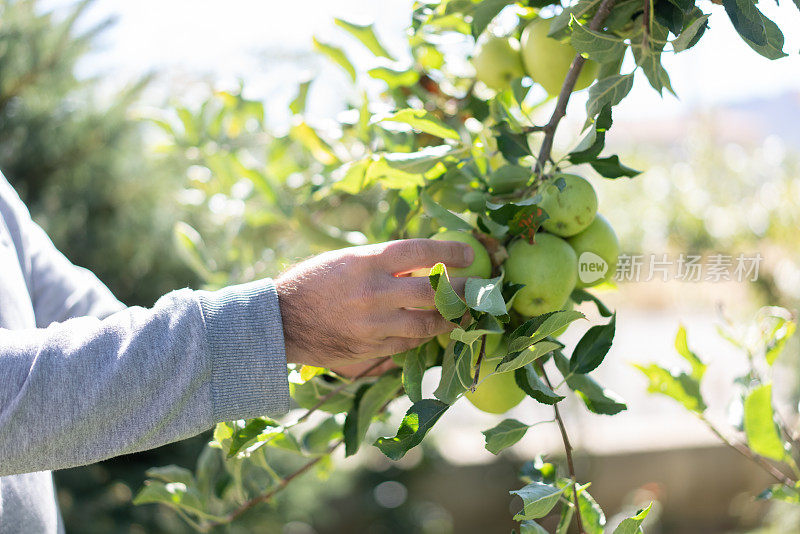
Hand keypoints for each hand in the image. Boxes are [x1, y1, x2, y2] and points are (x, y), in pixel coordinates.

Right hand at [275, 239, 473, 367]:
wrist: (280, 320)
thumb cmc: (313, 282)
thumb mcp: (346, 260)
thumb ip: (383, 264)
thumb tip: (423, 266)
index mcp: (367, 261)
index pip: (420, 251)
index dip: (450, 252)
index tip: (468, 254)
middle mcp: (374, 291)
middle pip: (433, 292)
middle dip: (462, 291)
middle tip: (479, 289)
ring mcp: (373, 323)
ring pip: (426, 324)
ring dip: (450, 320)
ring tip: (463, 315)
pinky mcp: (369, 348)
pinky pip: (408, 344)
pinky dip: (423, 337)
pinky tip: (431, 331)